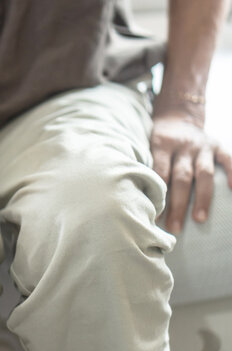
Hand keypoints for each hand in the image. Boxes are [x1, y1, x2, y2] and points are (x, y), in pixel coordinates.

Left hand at [151, 110, 231, 233]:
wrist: (177, 115)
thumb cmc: (158, 140)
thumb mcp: (147, 145)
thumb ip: (146, 166)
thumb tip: (134, 197)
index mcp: (162, 145)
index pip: (159, 173)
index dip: (157, 194)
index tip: (154, 217)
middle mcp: (183, 146)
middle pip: (181, 177)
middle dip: (178, 204)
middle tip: (174, 227)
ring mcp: (202, 146)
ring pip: (204, 174)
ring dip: (202, 198)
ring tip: (199, 219)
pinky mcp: (218, 145)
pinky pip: (229, 159)